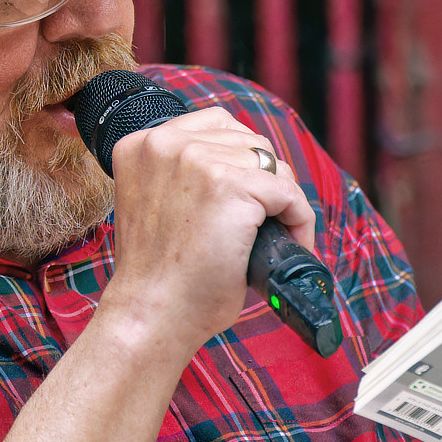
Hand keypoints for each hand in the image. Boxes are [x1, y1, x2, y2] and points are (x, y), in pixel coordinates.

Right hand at [99, 106, 314, 362]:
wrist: (151, 315)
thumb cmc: (159, 277)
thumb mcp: (158, 205)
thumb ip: (185, 176)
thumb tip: (248, 167)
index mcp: (143, 145)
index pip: (215, 125)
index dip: (241, 159)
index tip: (249, 195)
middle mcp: (166, 144)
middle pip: (249, 142)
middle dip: (266, 181)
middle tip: (267, 221)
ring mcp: (199, 161)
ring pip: (272, 165)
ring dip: (283, 201)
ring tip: (278, 236)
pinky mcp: (232, 185)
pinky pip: (289, 193)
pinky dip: (299, 220)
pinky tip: (291, 244)